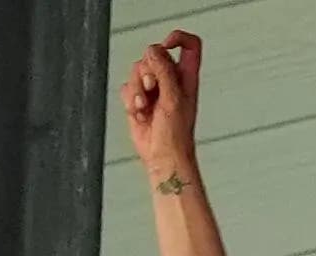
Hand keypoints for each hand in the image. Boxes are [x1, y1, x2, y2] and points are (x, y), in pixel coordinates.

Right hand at [121, 31, 202, 184]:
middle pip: (153, 56)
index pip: (189, 45)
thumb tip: (153, 51)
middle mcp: (170, 79)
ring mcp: (153, 89)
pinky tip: (139, 113)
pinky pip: (127, 88)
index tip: (164, 45)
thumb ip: (164, 71)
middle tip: (152, 89)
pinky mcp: (138, 100)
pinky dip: (129, 101)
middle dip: (147, 72)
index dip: (176, 39)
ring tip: (145, 106)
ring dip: (137, 90)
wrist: (162, 156)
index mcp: (187, 75)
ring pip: (136, 71)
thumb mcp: (174, 98)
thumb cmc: (176, 134)